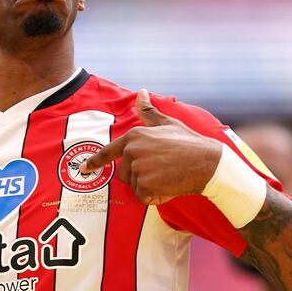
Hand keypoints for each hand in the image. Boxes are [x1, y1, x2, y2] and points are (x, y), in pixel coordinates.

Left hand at [81, 90, 222, 204]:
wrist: (207, 163)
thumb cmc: (189, 143)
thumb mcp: (168, 123)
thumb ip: (149, 111)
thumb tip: (140, 92)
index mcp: (134, 135)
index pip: (109, 151)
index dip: (96, 161)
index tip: (84, 169)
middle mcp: (132, 150)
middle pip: (125, 174)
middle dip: (141, 177)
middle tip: (164, 169)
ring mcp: (138, 168)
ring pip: (135, 187)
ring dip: (149, 188)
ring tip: (168, 176)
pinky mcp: (145, 185)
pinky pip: (144, 198)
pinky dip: (156, 197)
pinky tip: (170, 186)